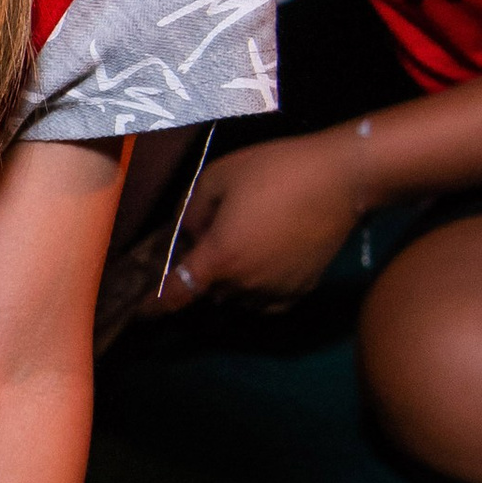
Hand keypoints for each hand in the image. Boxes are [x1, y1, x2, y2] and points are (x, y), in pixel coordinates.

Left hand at [143, 125, 366, 310]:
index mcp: (221, 258)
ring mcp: (276, 292)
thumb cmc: (276, 170)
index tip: (140, 311)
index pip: (178, 295)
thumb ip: (192, 210)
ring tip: (244, 242)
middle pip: (209, 291)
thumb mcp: (218, 177)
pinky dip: (258, 289)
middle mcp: (246, 285)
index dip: (154, 306)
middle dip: (203, 272)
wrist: (341, 179)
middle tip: (214, 236)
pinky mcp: (302, 291)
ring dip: (231, 281)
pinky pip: (266, 301)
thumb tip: (190, 235)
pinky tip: (265, 260)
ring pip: (237, 298)